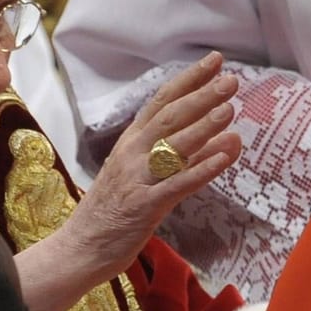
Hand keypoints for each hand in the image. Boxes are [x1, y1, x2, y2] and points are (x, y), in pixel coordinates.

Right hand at [67, 52, 240, 275]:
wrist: (80, 248)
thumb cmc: (115, 212)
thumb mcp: (148, 176)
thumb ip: (188, 157)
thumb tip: (230, 137)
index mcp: (131, 143)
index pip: (162, 102)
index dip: (189, 79)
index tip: (215, 61)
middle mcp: (132, 154)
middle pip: (169, 117)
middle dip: (200, 96)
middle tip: (230, 80)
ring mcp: (136, 179)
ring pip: (172, 146)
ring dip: (203, 126)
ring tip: (229, 109)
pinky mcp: (143, 207)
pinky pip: (176, 185)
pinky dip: (201, 170)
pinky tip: (224, 157)